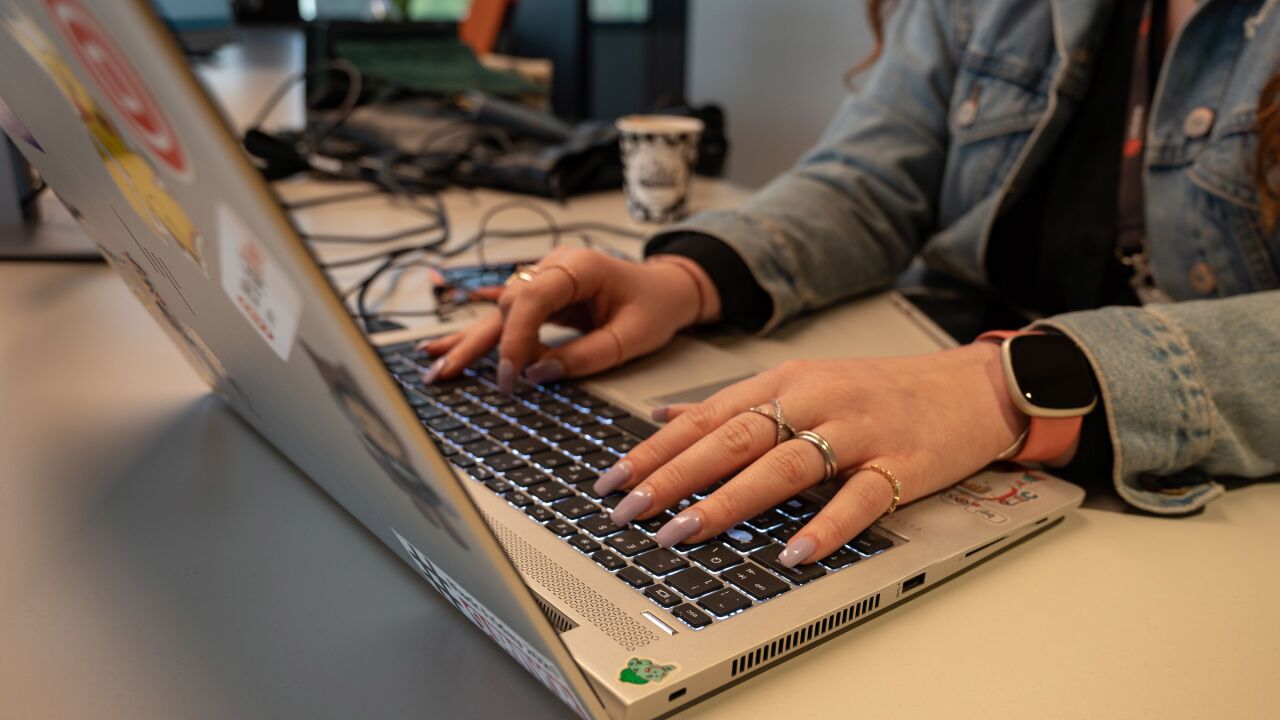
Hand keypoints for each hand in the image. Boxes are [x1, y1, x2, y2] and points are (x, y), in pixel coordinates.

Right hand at [419, 247, 719, 391]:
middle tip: (447, 375)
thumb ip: (585, 357)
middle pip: (506, 304)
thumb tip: (537, 375)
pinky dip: (481, 338)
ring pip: (499, 312)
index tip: (510, 375)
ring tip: (434, 367)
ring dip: (468, 342)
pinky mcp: (542, 297)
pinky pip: (507, 319)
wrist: (667, 288)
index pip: (533, 298)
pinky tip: (445, 350)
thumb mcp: (631, 338)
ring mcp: (545, 279)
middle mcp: (555, 266)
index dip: (516, 338)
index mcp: (579, 266)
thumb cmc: (655, 308)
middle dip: (476, 343)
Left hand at [593, 342, 1030, 565]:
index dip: (654, 450)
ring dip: (729, 501)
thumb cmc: (879, 390)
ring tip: (685, 532)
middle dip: (673, 477)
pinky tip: (794, 552)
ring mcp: (858, 431)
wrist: (970, 386)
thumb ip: (734, 403)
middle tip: (630, 511)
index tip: (612, 481)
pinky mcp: (901, 464)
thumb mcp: (801, 382)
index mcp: (784, 383)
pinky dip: (826, 526)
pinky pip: (859, 498)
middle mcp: (814, 400)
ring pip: (784, 466)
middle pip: (732, 439)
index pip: (705, 417)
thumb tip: (663, 417)